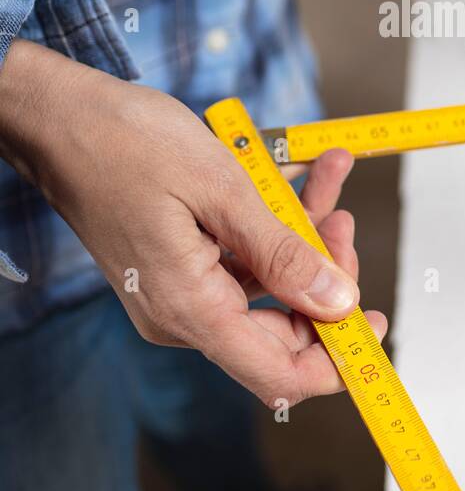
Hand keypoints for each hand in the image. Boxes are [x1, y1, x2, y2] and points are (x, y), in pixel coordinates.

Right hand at [0, 40, 385, 410]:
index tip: (376, 328)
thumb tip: (338, 301)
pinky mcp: (180, 264)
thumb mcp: (221, 190)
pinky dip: (274, 221)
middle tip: (343, 218)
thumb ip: (283, 252)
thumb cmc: (123, 143)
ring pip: (268, 283)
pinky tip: (299, 177)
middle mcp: (183, 313)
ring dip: (305, 233)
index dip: (336, 362)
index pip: (279, 374)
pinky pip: (242, 257)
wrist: (61, 117)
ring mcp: (180, 290)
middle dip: (325, 272)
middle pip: (282, 326)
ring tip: (328, 177)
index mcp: (189, 309)